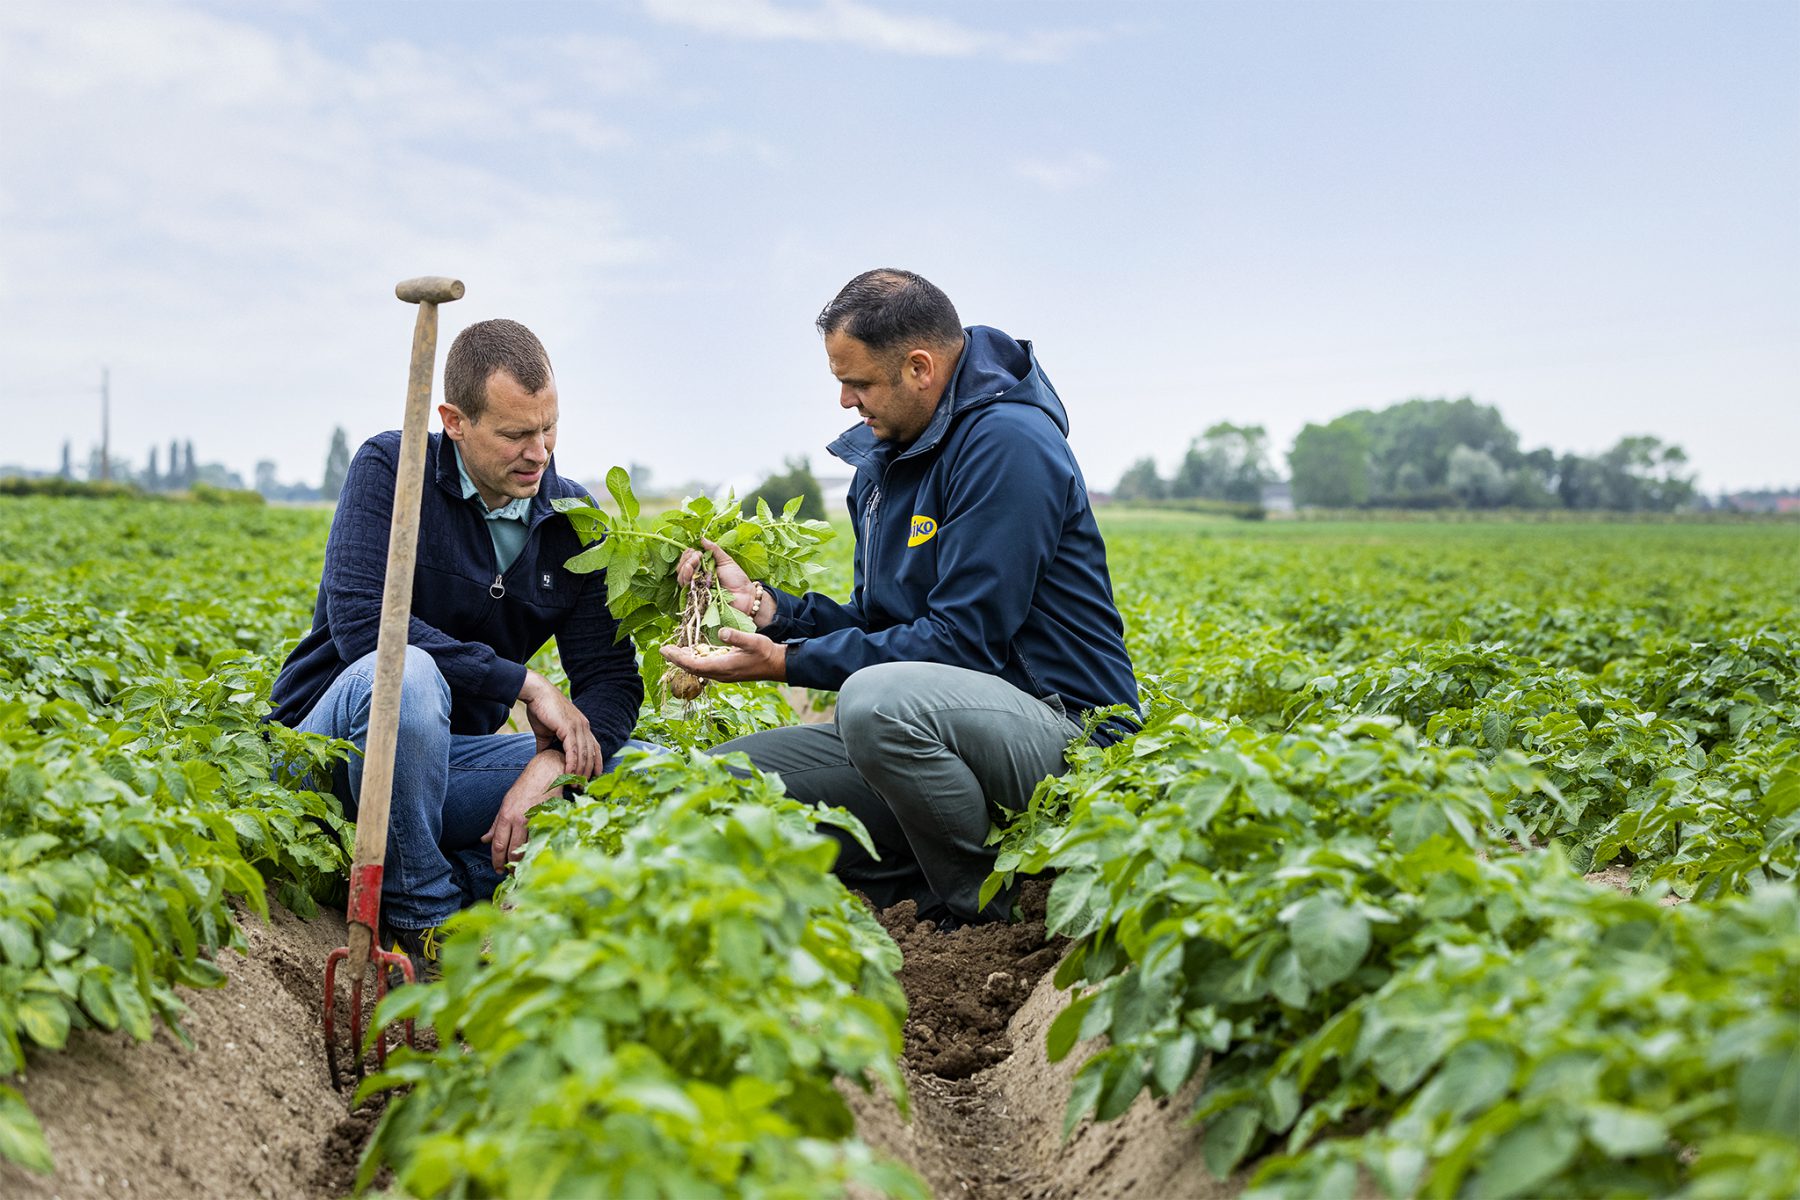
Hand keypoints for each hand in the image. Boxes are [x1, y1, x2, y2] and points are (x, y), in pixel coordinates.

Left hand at [481, 748, 565, 870]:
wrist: (546, 773)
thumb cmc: (525, 788)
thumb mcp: (506, 804)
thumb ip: (496, 824)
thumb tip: (484, 840)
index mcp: (506, 816)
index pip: (498, 845)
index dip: (497, 860)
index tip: (498, 869)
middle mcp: (518, 819)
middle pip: (512, 850)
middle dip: (510, 865)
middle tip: (510, 874)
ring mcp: (533, 820)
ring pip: (527, 848)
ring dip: (523, 862)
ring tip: (522, 869)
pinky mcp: (547, 819)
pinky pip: (541, 841)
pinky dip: (537, 851)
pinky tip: (536, 857)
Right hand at [519, 670, 601, 776]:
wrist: (536, 694)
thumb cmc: (541, 710)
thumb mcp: (546, 732)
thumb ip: (548, 746)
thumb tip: (543, 758)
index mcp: (582, 726)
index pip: (594, 747)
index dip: (596, 762)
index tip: (595, 776)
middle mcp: (584, 726)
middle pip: (591, 753)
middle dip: (588, 771)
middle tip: (583, 786)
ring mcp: (578, 726)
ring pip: (584, 753)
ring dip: (580, 771)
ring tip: (576, 784)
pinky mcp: (569, 727)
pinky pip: (573, 750)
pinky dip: (572, 763)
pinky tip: (569, 773)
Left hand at [659, 627, 787, 682]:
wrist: (778, 665)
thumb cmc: (766, 652)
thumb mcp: (752, 641)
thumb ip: (736, 637)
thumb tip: (721, 631)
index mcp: (723, 667)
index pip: (693, 665)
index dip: (677, 658)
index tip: (665, 650)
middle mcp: (720, 674)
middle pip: (692, 668)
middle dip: (677, 659)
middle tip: (664, 649)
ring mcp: (724, 674)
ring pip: (698, 669)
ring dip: (685, 660)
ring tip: (674, 649)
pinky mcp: (727, 671)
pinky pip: (706, 667)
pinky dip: (696, 659)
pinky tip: (694, 651)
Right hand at [675, 539, 769, 627]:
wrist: (744, 595)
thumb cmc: (737, 578)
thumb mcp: (726, 560)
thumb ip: (714, 550)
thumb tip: (701, 538)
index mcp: (703, 567)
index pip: (688, 559)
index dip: (689, 554)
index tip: (697, 552)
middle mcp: (698, 577)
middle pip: (682, 567)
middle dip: (686, 559)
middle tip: (696, 557)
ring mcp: (696, 587)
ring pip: (681, 577)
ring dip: (684, 567)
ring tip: (693, 563)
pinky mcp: (696, 597)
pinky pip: (685, 588)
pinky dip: (685, 577)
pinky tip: (689, 571)